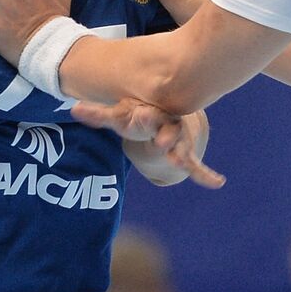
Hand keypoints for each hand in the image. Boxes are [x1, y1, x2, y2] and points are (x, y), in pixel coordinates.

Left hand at [72, 99, 224, 188]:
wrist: (162, 113)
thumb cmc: (137, 115)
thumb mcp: (118, 115)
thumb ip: (98, 114)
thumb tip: (73, 109)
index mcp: (152, 113)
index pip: (148, 114)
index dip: (144, 115)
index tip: (139, 115)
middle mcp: (169, 125)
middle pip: (170, 130)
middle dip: (167, 136)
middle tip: (164, 142)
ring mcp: (179, 141)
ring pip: (183, 148)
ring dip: (183, 156)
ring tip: (184, 164)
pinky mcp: (185, 154)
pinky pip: (196, 165)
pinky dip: (206, 174)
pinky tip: (217, 182)